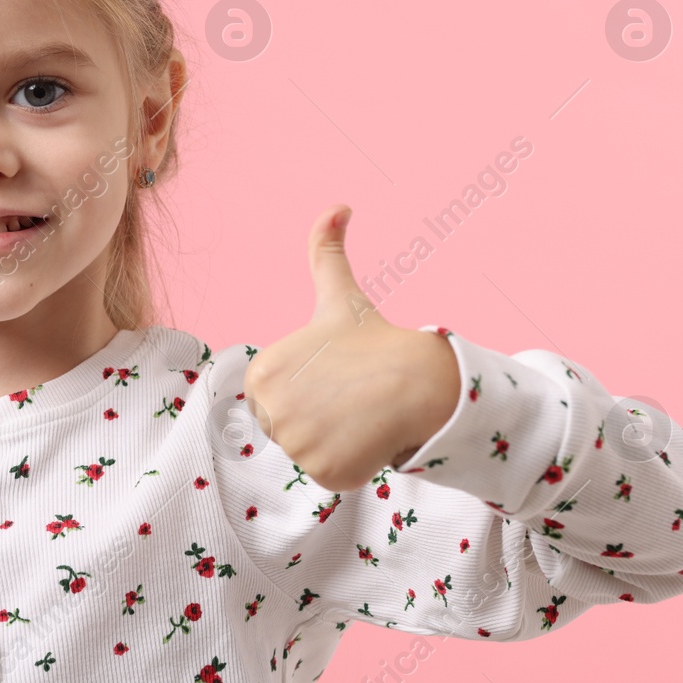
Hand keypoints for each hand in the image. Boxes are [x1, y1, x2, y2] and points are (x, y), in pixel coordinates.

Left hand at [242, 205, 461, 491]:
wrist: (421, 380)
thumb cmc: (376, 341)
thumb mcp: (339, 295)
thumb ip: (325, 251)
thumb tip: (337, 207)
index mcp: (262, 374)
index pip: (276, 401)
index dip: (309, 392)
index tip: (334, 376)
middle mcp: (270, 411)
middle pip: (290, 431)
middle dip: (320, 420)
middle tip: (350, 398)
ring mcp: (297, 445)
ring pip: (312, 454)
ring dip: (337, 442)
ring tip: (360, 416)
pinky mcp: (324, 472)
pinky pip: (332, 475)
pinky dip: (352, 464)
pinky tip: (369, 439)